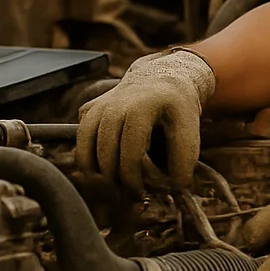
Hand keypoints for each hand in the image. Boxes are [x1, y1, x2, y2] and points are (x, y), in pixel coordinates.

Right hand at [75, 49, 215, 190]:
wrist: (158, 78)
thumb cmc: (175, 107)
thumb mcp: (189, 127)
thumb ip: (185, 158)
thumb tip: (177, 188)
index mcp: (142, 107)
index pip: (130, 151)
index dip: (132, 177)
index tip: (139, 190)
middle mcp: (115, 104)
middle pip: (105, 152)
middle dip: (114, 179)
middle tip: (127, 192)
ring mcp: (98, 105)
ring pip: (84, 147)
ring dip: (95, 173)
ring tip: (112, 186)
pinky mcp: (87, 109)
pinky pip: (80, 141)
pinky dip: (87, 159)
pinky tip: (105, 167)